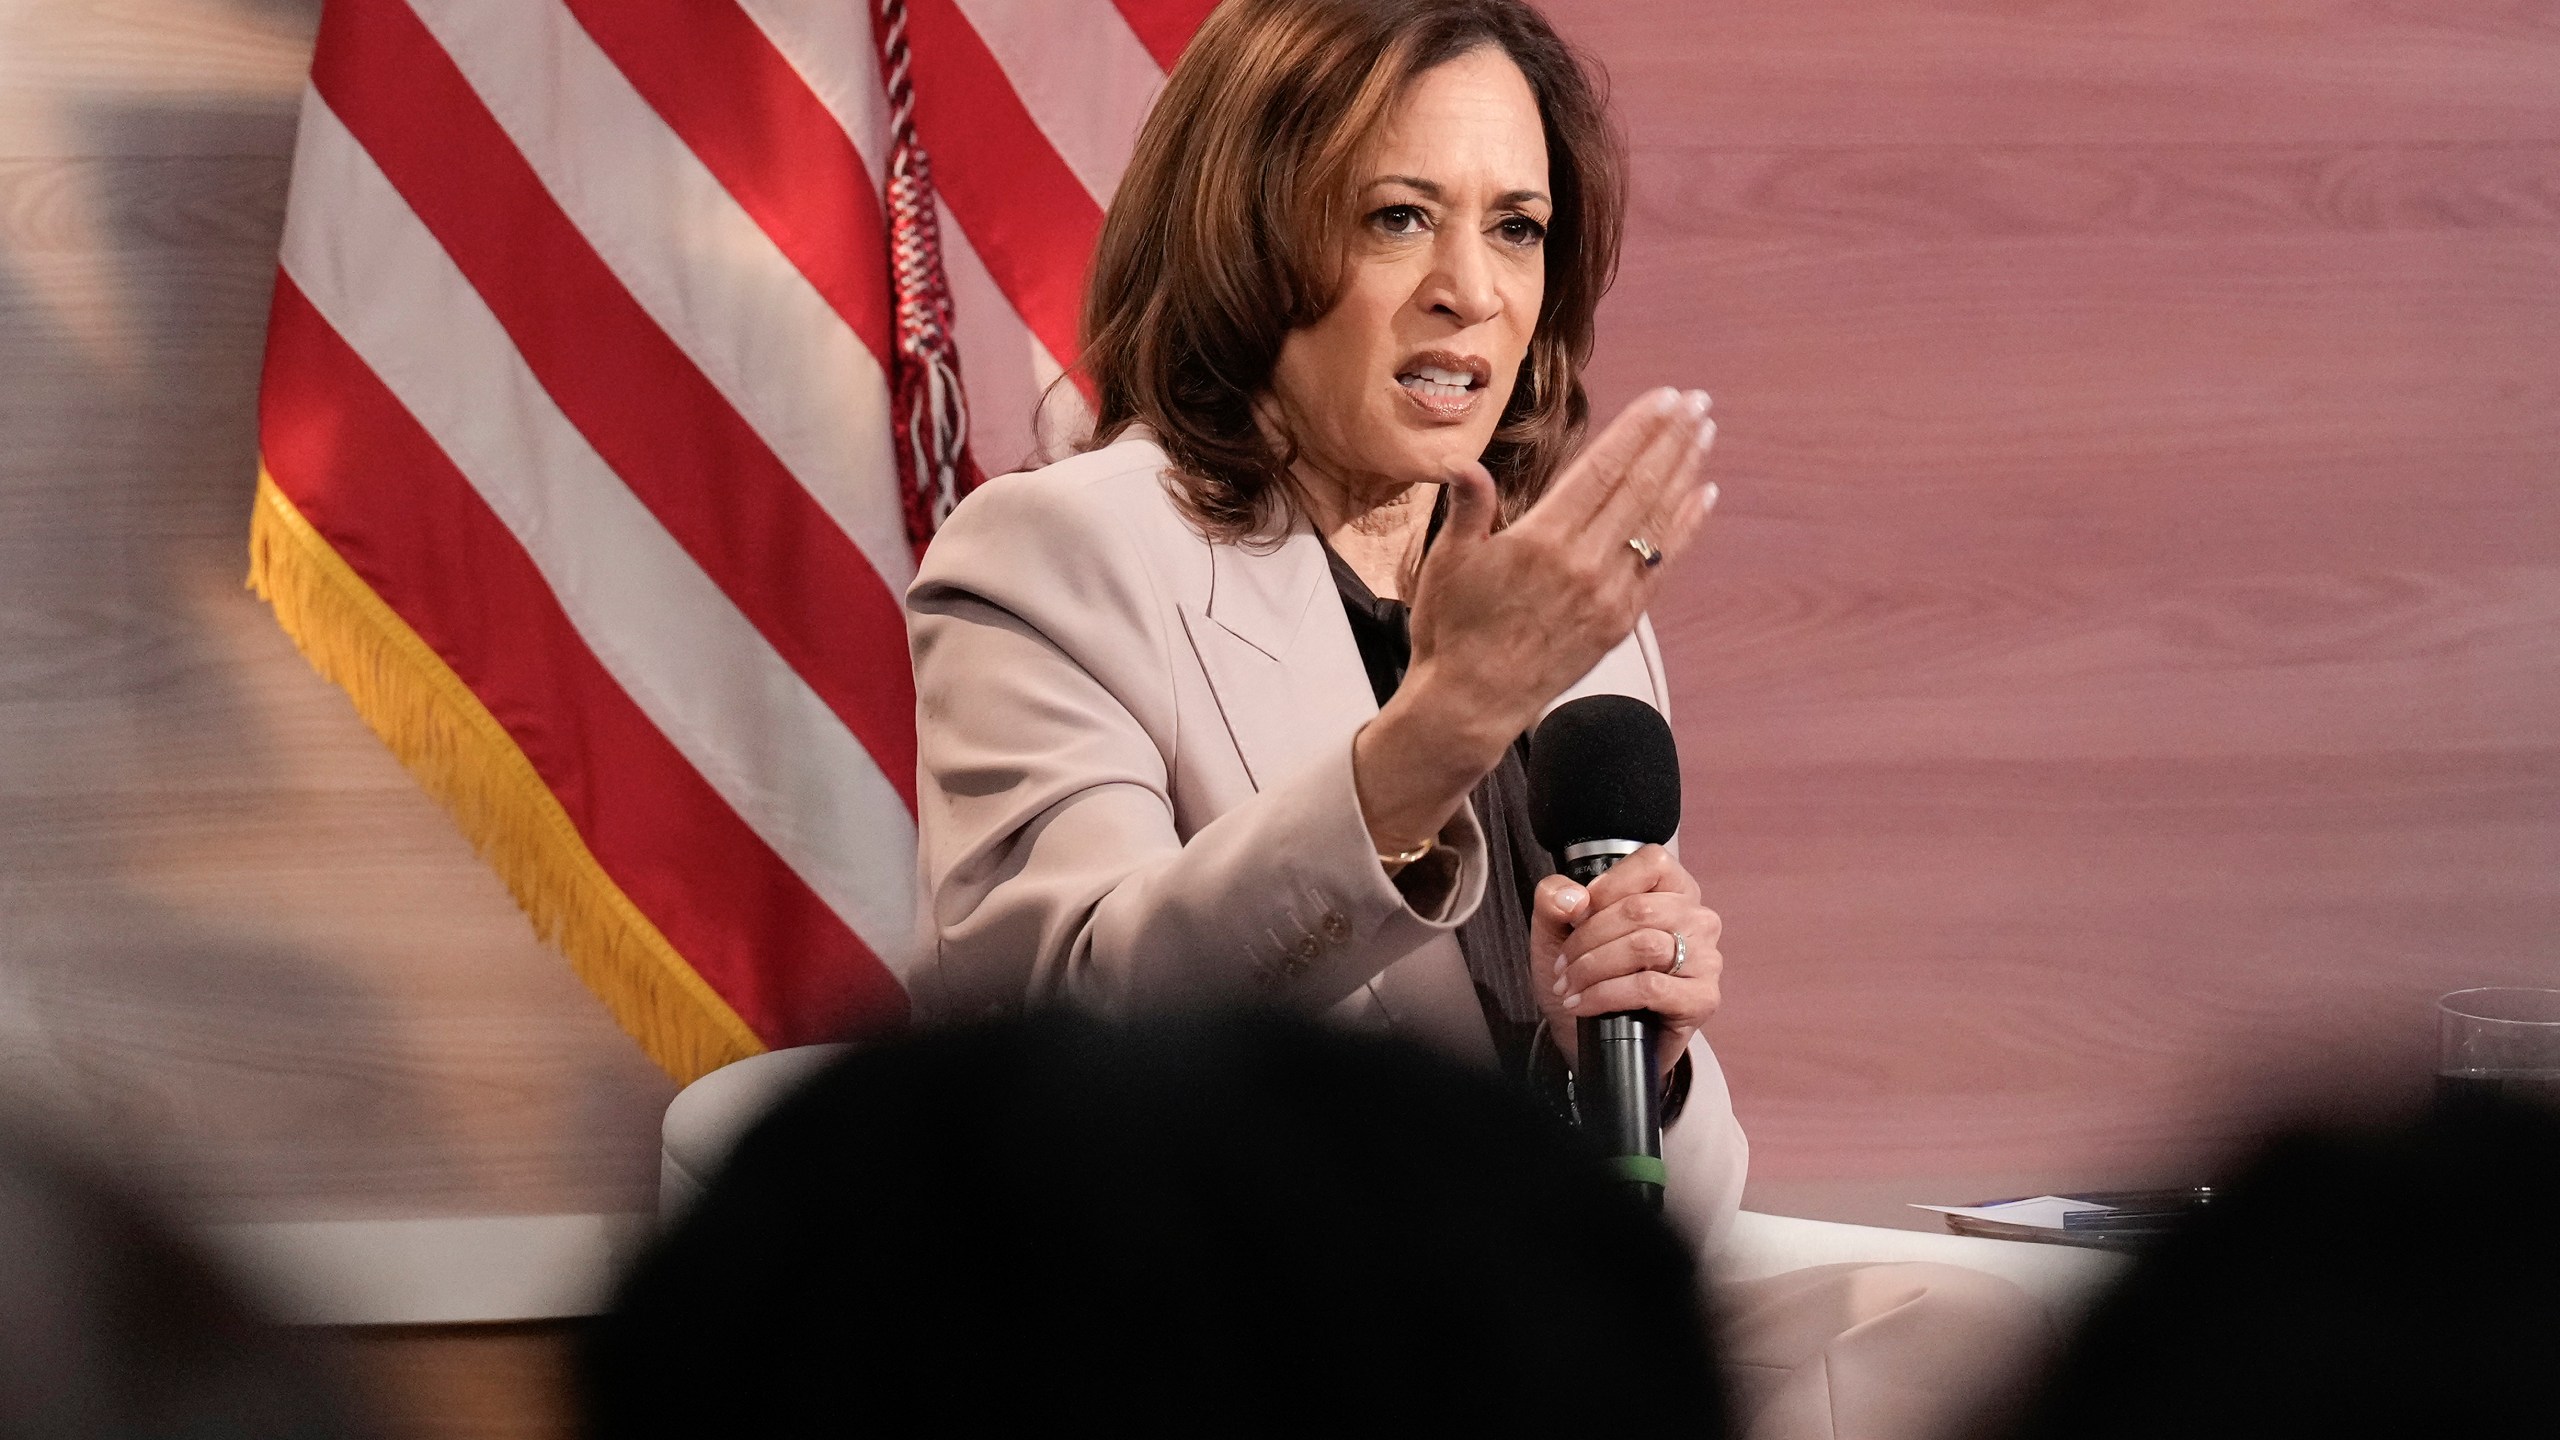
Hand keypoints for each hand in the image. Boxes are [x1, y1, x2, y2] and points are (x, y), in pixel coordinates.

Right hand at [1353, 389, 1719, 853]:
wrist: (1471, 706)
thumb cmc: (1451, 630)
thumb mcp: (1447, 562)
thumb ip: (1468, 508)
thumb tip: (1464, 465)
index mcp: (1541, 541)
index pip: (1603, 469)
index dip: (1639, 430)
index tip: (1666, 398)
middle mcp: (1583, 565)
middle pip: (1640, 487)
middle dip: (1672, 440)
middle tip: (1697, 401)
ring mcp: (1607, 596)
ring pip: (1657, 522)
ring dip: (1685, 473)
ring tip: (1705, 435)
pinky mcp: (1619, 623)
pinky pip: (1661, 564)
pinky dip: (1685, 527)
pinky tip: (1701, 496)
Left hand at [1530, 846, 1722, 1079]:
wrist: (1591, 1036)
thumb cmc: (1585, 974)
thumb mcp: (1556, 929)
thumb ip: (1554, 898)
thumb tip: (1574, 898)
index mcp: (1673, 890)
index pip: (1652, 863)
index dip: (1606, 887)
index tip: (1576, 915)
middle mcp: (1697, 919)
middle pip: (1639, 909)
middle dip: (1587, 939)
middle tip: (1562, 965)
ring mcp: (1706, 958)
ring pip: (1644, 946)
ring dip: (1593, 968)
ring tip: (1569, 986)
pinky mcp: (1702, 998)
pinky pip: (1650, 987)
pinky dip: (1606, 995)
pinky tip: (1584, 1004)